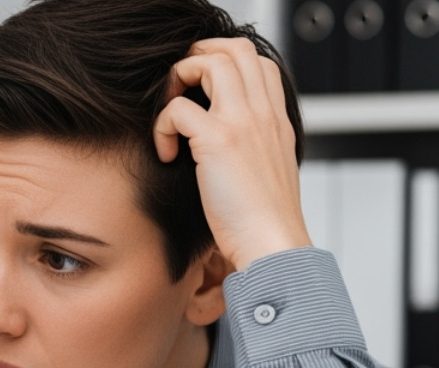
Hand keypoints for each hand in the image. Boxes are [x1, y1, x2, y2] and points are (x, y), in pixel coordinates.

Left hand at [153, 37, 310, 271]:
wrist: (273, 245)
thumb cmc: (263, 221)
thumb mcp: (266, 172)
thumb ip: (251, 147)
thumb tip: (224, 147)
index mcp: (276, 119)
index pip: (258, 63)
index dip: (224, 64)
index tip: (200, 92)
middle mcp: (263, 113)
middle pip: (235, 50)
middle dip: (197, 59)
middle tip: (177, 92)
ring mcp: (243, 122)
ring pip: (209, 64)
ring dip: (178, 81)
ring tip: (169, 119)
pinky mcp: (218, 141)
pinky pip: (178, 109)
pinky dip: (162, 126)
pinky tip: (167, 154)